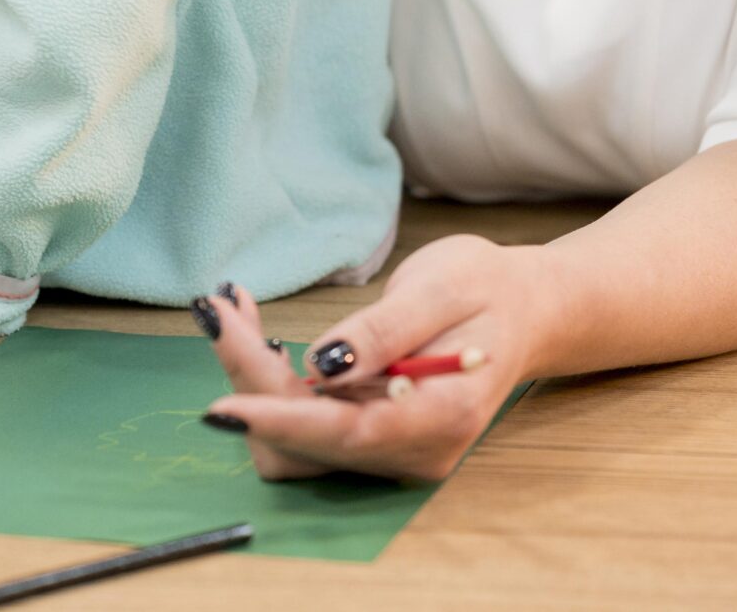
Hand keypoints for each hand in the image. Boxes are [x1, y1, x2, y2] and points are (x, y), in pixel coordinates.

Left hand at [199, 235, 549, 481]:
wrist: (521, 310)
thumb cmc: (487, 291)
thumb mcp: (442, 288)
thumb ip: (384, 331)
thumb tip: (323, 367)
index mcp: (442, 415)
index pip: (347, 435)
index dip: (280, 421)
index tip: (221, 406)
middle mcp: (413, 448)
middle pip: (307, 444)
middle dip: (251, 380)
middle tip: (216, 307)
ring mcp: (389, 448)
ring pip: (294, 440)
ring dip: (251, 380)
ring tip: (229, 309)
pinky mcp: (367, 435)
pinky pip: (303, 423)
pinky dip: (266, 380)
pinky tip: (250, 328)